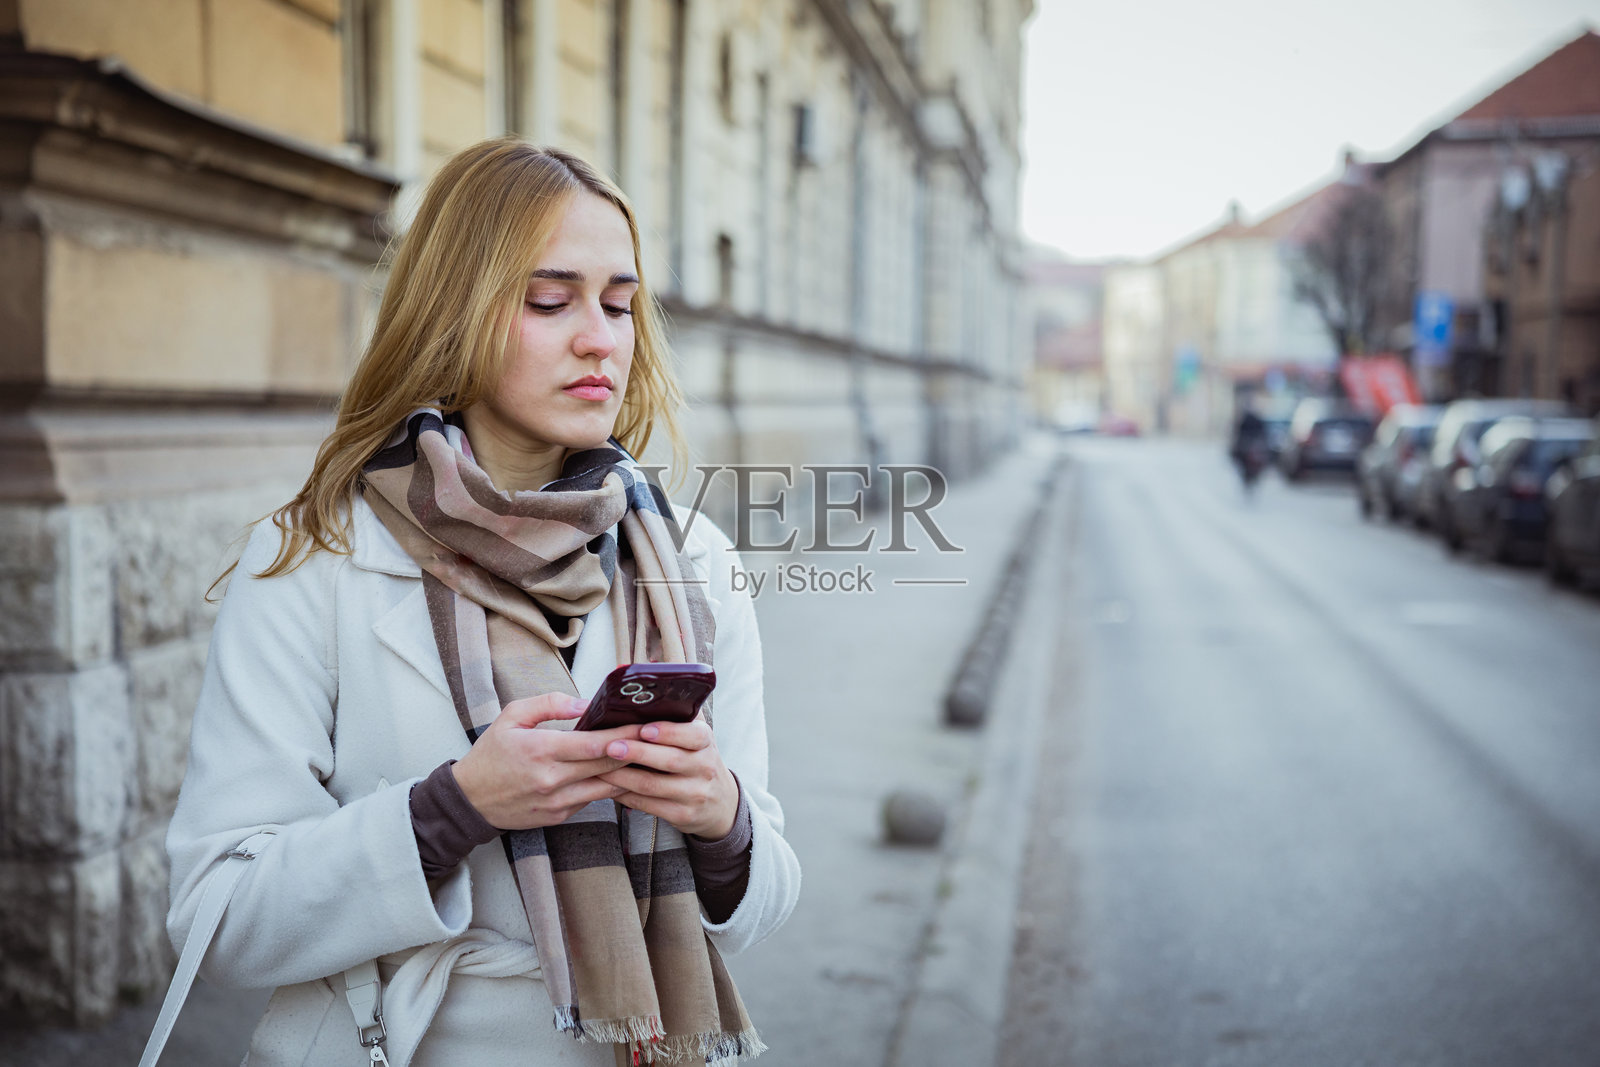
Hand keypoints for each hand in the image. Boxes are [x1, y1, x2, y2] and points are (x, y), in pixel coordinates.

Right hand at [451, 692, 643, 830]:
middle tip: (658, 738)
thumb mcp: (511, 716)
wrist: (469, 800)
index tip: (646, 725)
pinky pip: (591, 800)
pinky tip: (622, 775)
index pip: (594, 743)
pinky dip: (607, 787)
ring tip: (649, 758)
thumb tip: (584, 704)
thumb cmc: (491, 754)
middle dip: (635, 751)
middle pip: (606, 765)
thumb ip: (549, 704)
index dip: (624, 735)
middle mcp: (551, 779)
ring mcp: (556, 802)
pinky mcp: (558, 816)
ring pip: (605, 787)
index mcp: (540, 750)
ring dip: (627, 773)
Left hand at [598, 720, 738, 838]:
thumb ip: (679, 709)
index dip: (668, 731)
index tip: (644, 729)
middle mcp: (704, 767)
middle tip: (611, 746)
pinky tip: (610, 787)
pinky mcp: (683, 814)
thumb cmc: (697, 760)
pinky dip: (626, 796)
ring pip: (653, 785)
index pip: (694, 734)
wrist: (719, 803)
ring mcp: (695, 793)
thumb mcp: (697, 735)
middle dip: (638, 752)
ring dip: (624, 777)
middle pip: (670, 760)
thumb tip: (654, 671)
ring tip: (601, 768)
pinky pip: (649, 805)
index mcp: (706, 742)